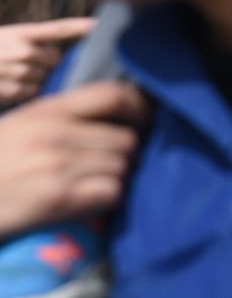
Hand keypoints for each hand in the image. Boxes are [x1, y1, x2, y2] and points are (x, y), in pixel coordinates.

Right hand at [0, 17, 94, 105]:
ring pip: (42, 77)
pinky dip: (21, 90)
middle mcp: (21, 50)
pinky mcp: (11, 90)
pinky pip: (31, 91)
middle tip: (21, 61)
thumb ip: (30, 42)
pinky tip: (4, 84)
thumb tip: (57, 55)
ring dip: (31, 77)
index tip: (97, 25)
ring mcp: (17, 71)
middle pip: (54, 59)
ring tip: (7, 73)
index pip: (56, 28)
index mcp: (19, 33)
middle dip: (43, 62)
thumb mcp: (6, 38)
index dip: (79, 26)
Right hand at [0, 82, 145, 237]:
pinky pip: (111, 192)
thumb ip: (63, 117)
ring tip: (93, 184)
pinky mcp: (58, 198)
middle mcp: (56, 134)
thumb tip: (113, 115)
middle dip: (124, 155)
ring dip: (114, 178)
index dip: (139, 107)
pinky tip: (88, 202)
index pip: (113, 95)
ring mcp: (58, 165)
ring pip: (122, 167)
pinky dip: (106, 199)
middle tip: (109, 165)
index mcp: (48, 111)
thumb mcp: (22, 125)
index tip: (142, 121)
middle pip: (126, 140)